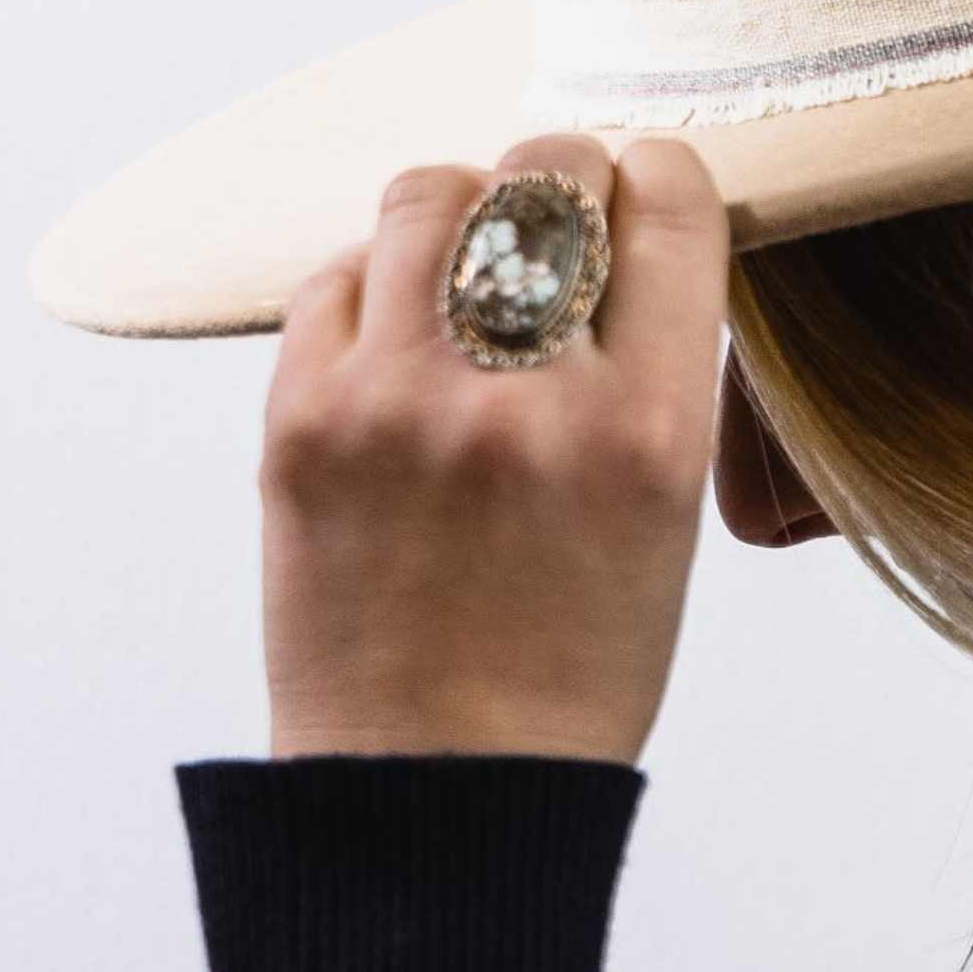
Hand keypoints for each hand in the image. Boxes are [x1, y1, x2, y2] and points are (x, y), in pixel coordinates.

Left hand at [261, 134, 730, 761]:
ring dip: (461, 212)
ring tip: (466, 272)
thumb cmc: (567, 671)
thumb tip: (616, 234)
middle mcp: (529, 401)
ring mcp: (402, 403)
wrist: (435, 798)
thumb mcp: (668, 524)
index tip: (648, 202)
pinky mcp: (300, 421)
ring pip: (431, 194)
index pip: (672, 205)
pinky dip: (373, 289)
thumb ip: (651, 376)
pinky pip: (337, 277)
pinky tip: (395, 346)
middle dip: (565, 182)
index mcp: (649, 434)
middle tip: (558, 224)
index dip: (662, 183)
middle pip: (551, 173)